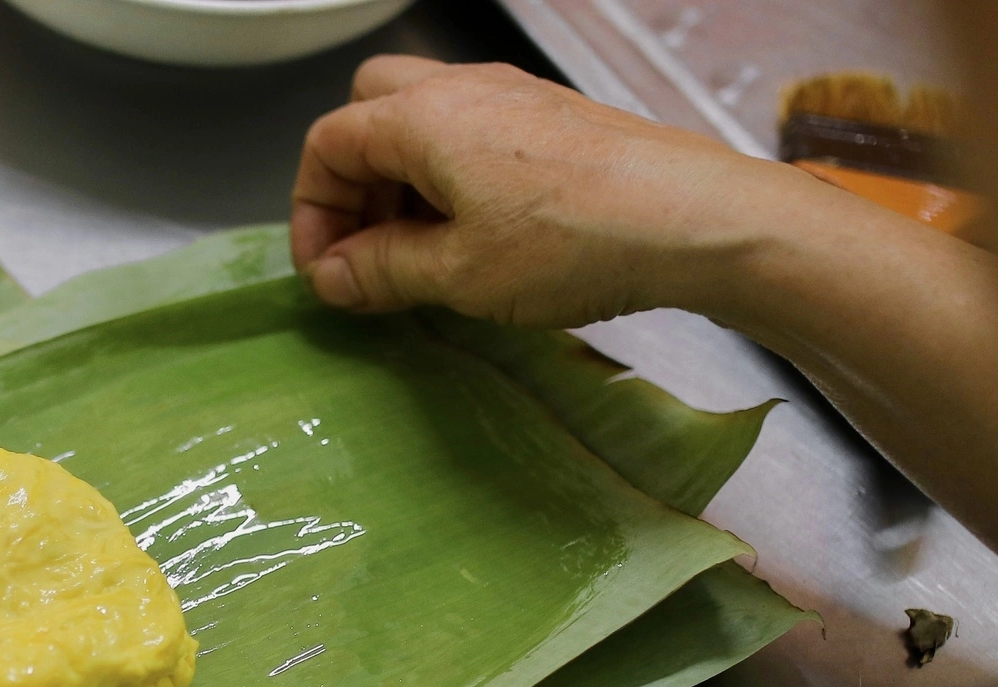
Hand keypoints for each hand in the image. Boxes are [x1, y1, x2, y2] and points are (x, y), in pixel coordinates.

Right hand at [289, 55, 807, 325]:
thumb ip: (379, 271)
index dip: (311, 213)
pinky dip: (448, 176)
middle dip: (351, 181)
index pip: (328, 145)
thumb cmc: (572, 242)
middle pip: (368, 110)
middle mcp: (461, 88)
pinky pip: (472, 130)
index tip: (326, 275)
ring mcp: (512, 96)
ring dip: (400, 181)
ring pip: (421, 118)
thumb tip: (330, 277)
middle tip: (364, 249)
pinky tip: (475, 235)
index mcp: (421, 117)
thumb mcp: (456, 274)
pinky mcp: (552, 118)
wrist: (694, 218)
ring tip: (418, 253)